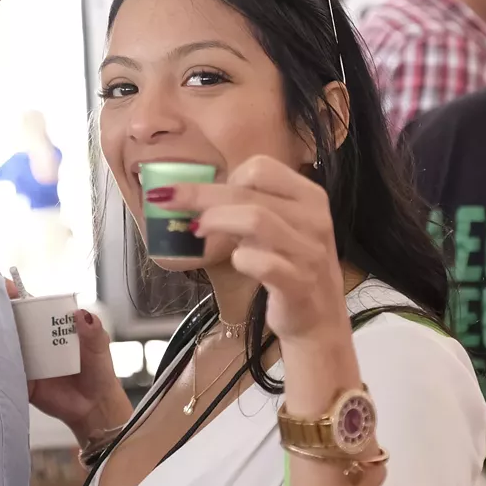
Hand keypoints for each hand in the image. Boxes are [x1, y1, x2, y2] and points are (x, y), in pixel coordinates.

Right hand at [6, 280, 129, 443]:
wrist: (95, 407)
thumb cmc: (98, 372)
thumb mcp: (100, 347)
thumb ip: (92, 331)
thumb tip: (80, 313)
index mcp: (53, 328)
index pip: (33, 308)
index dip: (19, 297)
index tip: (6, 288)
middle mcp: (37, 341)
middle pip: (15, 323)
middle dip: (2, 313)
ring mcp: (28, 361)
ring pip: (8, 345)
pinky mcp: (23, 381)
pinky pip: (8, 370)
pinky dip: (0, 364)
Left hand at [154, 156, 350, 348]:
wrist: (319, 318)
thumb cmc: (289, 264)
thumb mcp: (279, 226)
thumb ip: (249, 205)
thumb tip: (193, 192)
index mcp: (309, 196)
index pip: (261, 167)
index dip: (227, 176)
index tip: (210, 195)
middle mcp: (314, 219)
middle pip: (247, 191)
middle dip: (199, 194)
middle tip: (165, 199)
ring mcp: (309, 252)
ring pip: (255, 219)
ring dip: (216, 220)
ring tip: (195, 230)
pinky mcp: (299, 284)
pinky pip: (264, 263)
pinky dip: (241, 259)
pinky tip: (235, 262)